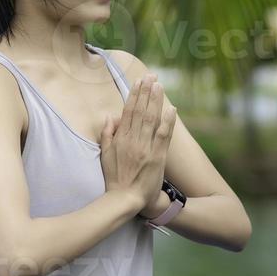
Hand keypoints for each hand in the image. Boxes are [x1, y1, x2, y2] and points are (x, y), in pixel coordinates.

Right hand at [99, 73, 175, 212]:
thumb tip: (109, 116)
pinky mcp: (157, 157)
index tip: (139, 81)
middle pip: (140, 111)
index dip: (134, 95)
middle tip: (152, 76)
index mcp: (120, 139)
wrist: (125, 200)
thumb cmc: (115, 179)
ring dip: (155, 101)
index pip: (128, 112)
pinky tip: (171, 108)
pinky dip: (167, 121)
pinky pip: (163, 136)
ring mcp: (145, 148)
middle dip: (146, 92)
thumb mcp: (105, 156)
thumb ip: (107, 135)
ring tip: (159, 85)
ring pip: (150, 119)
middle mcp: (132, 141)